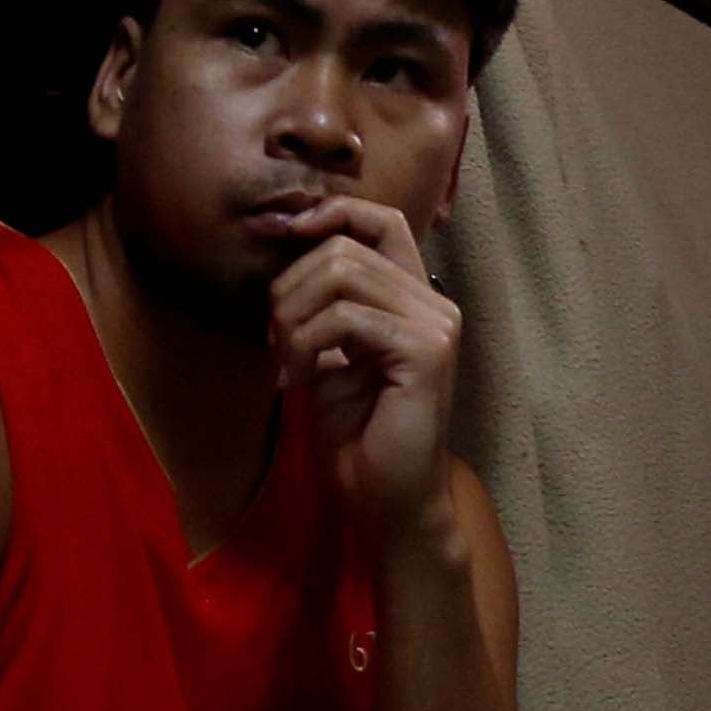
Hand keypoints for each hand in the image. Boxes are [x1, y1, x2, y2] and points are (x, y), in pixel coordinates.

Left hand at [262, 198, 466, 535]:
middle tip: (274, 339)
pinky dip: (306, 344)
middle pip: (345, 248)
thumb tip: (285, 241)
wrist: (383, 496)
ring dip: (293, 317)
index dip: (332, 213)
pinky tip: (301, 377)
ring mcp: (436, 326)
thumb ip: (321, 299)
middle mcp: (434, 303)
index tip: (286, 236)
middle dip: (289, 287)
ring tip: (286, 360)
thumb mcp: (328, 350)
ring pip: (341, 275)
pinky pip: (345, 319)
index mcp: (415, 298)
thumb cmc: (356, 431)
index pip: (381, 220)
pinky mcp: (426, 352)